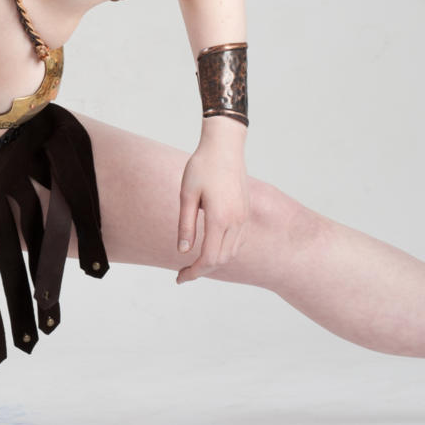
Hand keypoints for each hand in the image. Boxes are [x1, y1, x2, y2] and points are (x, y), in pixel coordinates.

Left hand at [175, 130, 248, 283]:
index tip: (180, 278)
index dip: (194, 273)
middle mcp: (235, 221)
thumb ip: (186, 225)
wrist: (225, 147)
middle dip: (202, 271)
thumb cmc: (202, 167)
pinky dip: (224, 252)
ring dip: (214, 263)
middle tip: (183, 274)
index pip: (209, 258)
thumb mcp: (186, 195)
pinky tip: (211, 249)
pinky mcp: (245, 212)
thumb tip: (183, 252)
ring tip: (195, 264)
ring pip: (231, 253)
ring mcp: (243, 217)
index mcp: (219, 218)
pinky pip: (238, 242)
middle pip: (221, 260)